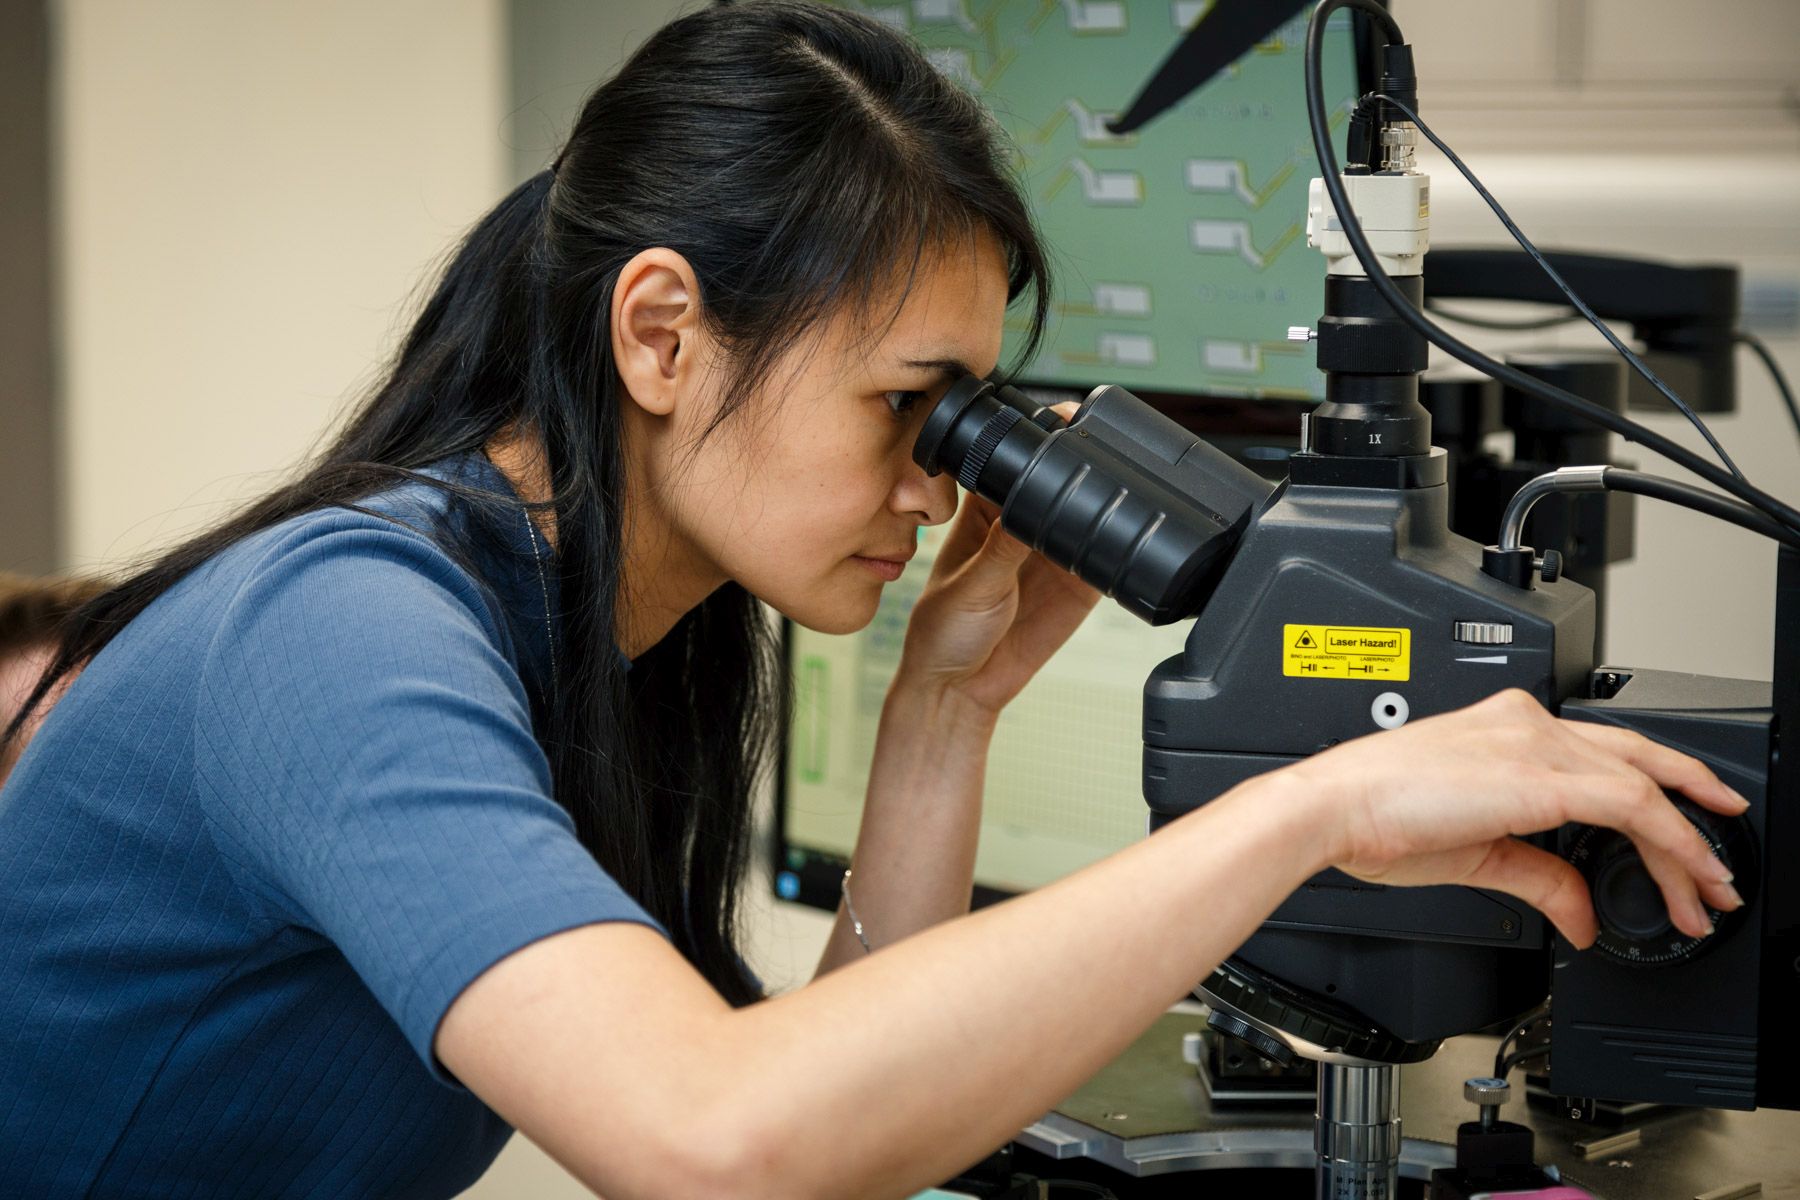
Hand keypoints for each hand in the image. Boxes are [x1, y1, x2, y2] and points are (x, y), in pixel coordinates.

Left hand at [895, 406, 1101, 715]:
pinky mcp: (1079, 586)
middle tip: (1095, 460)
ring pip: (1086, 515)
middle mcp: (1020, 525)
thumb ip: (1004, 545)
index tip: (1059, 426)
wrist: (961, 692)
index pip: (1014, 462)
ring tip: (1109, 502)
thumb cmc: (942, 634)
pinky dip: (1118, 547)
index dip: (1035, 442)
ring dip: (1101, 505)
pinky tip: (1120, 541)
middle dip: (1077, 469)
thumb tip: (1031, 498)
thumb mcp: (971, 585)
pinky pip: (1105, 557)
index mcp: (983, 510)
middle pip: (1057, 482)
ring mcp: (1052, 554)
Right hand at [1283, 689, 1747, 948]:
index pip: (1604, 756)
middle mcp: (1527, 723)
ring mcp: (1535, 741)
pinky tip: (1682, 875)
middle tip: (1719, 868)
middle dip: (1694, 812)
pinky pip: (1631, 803)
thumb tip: (1578, 915)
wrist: (1331, 808)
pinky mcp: (1540, 773)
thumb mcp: (1476, 854)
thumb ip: (1540, 877)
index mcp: (1506, 728)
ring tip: (1707, 891)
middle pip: (1640, 763)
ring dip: (1686, 845)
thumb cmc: (1374, 819)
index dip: (1657, 796)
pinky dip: (1669, 842)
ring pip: (1645, 785)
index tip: (1682, 840)